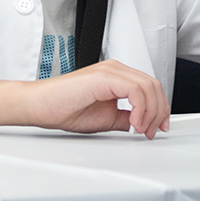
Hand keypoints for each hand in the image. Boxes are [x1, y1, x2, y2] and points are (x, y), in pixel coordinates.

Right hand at [27, 59, 169, 137]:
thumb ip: (125, 117)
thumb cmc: (64, 109)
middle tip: (153, 131)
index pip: (150, 87)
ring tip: (142, 129)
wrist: (40, 105)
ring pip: (148, 86)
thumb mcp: (105, 118)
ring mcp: (111, 70)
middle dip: (159, 111)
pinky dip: (140, 108)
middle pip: (153, 85)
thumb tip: (140, 123)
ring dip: (151, 112)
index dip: (160, 108)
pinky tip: (134, 123)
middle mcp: (116, 69)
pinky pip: (135, 89)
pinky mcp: (104, 76)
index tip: (159, 126)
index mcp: (117, 76)